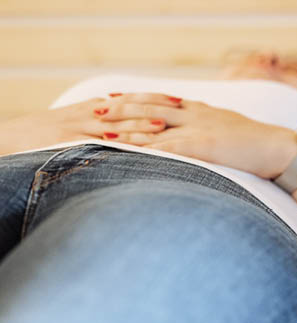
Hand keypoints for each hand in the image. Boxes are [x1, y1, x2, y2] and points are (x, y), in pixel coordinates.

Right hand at [0, 95, 167, 155]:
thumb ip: (105, 123)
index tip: (180, 99)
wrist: (12, 139)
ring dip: (138, 125)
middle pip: (127, 108)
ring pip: (113, 125)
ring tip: (162, 125)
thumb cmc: (49, 136)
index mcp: (95, 110)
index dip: (155, 99)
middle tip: (181, 107)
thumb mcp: (79, 124)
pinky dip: (113, 146)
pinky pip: (94, 145)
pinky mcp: (68, 144)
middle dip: (155, 107)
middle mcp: (90, 116)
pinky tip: (130, 150)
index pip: (131, 100)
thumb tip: (130, 126)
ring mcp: (79, 129)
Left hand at [91, 93, 296, 178]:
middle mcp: (197, 115)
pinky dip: (146, 149)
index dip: (135, 98)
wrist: (281, 150)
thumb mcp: (232, 133)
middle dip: (121, 108)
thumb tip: (204, 141)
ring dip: (126, 128)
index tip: (113, 98)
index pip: (162, 99)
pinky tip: (129, 153)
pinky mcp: (204, 145)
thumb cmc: (261, 148)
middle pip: (151, 106)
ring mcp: (199, 128)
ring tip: (101, 130)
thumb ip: (212, 133)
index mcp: (203, 110)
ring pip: (154, 124)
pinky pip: (168, 146)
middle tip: (94, 109)